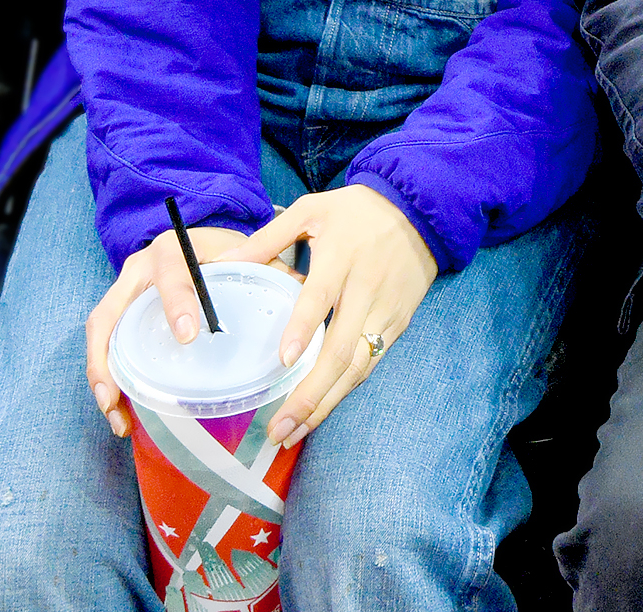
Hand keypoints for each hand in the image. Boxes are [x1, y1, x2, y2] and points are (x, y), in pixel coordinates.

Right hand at [85, 223, 250, 437]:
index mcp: (175, 249)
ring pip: (101, 332)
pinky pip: (105, 345)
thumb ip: (271, 269)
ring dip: (102, 375)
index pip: (172, 273)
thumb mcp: (246, 253)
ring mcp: (124, 290)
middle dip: (111, 356)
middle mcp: (140, 268)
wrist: (200, 238)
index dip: (177, 302)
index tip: (189, 335)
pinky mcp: (119, 312)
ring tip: (117, 414)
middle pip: (113, 310)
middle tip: (120, 396)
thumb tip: (305, 293)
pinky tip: (120, 410)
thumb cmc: (226, 249)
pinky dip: (107, 378)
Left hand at [233, 183, 438, 446]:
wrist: (420, 210)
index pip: (321, 296)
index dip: (304, 328)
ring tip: (294, 432)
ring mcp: (386, 310)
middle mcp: (366, 289)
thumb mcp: (311, 209)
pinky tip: (321, 408)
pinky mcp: (399, 322)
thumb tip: (222, 261)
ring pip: (358, 366)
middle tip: (279, 428)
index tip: (284, 359)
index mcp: (341, 257)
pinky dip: (346, 389)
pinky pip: (371, 362)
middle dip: (310, 394)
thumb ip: (267, 238)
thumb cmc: (357, 210)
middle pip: (341, 349)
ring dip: (326, 403)